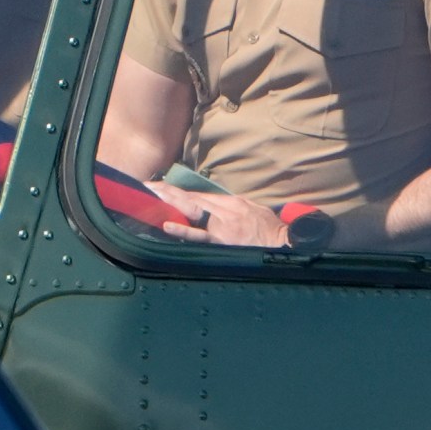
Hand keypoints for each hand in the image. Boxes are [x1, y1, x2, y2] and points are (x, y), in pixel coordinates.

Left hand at [146, 183, 292, 246]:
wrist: (284, 243)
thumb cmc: (272, 229)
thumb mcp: (255, 209)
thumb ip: (236, 206)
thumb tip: (219, 205)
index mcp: (233, 202)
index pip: (200, 195)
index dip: (179, 192)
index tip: (162, 188)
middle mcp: (224, 210)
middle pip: (190, 198)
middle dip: (167, 191)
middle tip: (146, 186)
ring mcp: (222, 225)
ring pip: (192, 210)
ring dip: (169, 202)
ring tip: (150, 196)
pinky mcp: (223, 241)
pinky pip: (200, 236)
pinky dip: (183, 230)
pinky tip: (167, 225)